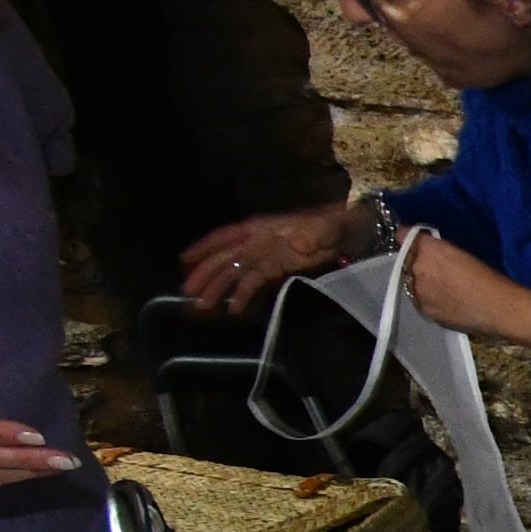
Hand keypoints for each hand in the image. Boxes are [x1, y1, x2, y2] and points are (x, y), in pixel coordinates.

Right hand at [178, 204, 357, 314]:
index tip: (185, 260)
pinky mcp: (275, 270)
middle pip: (226, 258)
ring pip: (236, 272)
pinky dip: (242, 294)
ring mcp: (265, 256)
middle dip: (206, 274)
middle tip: (187, 292)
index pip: (227, 237)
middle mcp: (257, 241)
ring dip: (218, 288)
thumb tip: (300, 244)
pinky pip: (254, 282)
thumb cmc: (331, 223)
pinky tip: (233, 308)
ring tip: (202, 305)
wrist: (346, 230)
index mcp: (262, 228)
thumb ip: (314, 234)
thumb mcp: (325, 225)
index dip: (205, 247)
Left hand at [397, 236, 530, 347]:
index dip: (411, 239)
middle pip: (407, 262)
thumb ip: (437, 247)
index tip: (419, 242)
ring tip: (446, 289)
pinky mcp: (425, 311)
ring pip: (413, 283)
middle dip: (418, 263)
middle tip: (440, 269)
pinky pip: (422, 301)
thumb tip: (422, 244)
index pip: (403, 235)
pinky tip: (449, 303)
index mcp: (427, 247)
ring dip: (423, 283)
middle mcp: (416, 267)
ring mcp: (418, 292)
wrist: (499, 308)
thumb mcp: (462, 251)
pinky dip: (431, 300)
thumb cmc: (489, 275)